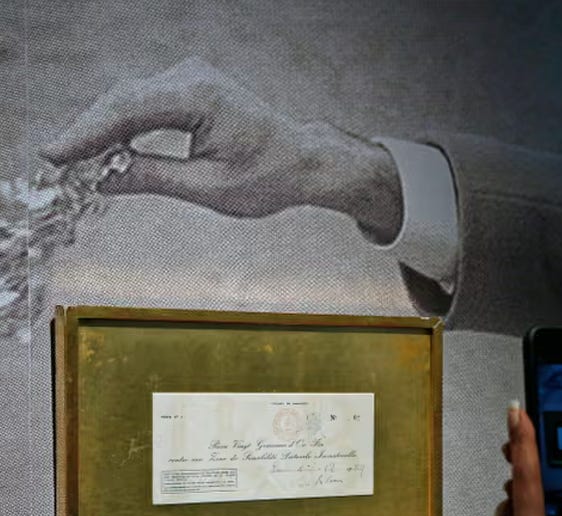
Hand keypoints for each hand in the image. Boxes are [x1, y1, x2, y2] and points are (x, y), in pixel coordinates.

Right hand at [40, 57, 402, 239]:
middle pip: (123, 100)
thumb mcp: (209, 188)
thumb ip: (153, 178)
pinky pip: (143, 102)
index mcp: (202, 96)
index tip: (56, 155)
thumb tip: (101, 179)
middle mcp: (193, 77)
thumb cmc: (268, 176)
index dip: (88, 133)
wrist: (302, 161)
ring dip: (101, 129)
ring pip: (128, 100)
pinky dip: (121, 125)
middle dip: (88, 132)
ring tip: (73, 162)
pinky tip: (103, 150)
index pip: (129, 110)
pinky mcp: (187, 86)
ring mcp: (190, 77)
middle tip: (56, 164)